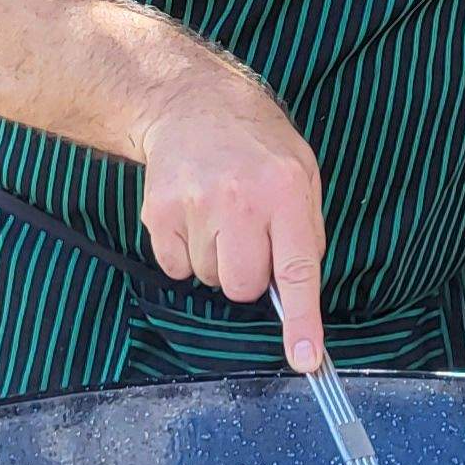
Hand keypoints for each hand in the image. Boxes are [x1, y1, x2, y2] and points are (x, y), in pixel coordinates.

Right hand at [137, 96, 330, 370]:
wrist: (192, 104)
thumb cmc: (256, 145)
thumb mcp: (302, 173)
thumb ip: (306, 232)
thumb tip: (296, 290)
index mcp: (286, 191)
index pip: (296, 271)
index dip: (301, 321)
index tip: (303, 359)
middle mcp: (240, 200)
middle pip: (243, 288)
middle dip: (247, 274)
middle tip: (248, 237)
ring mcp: (194, 206)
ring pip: (208, 280)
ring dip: (216, 259)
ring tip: (219, 215)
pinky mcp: (158, 213)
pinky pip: (176, 268)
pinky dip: (186, 253)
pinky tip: (194, 216)